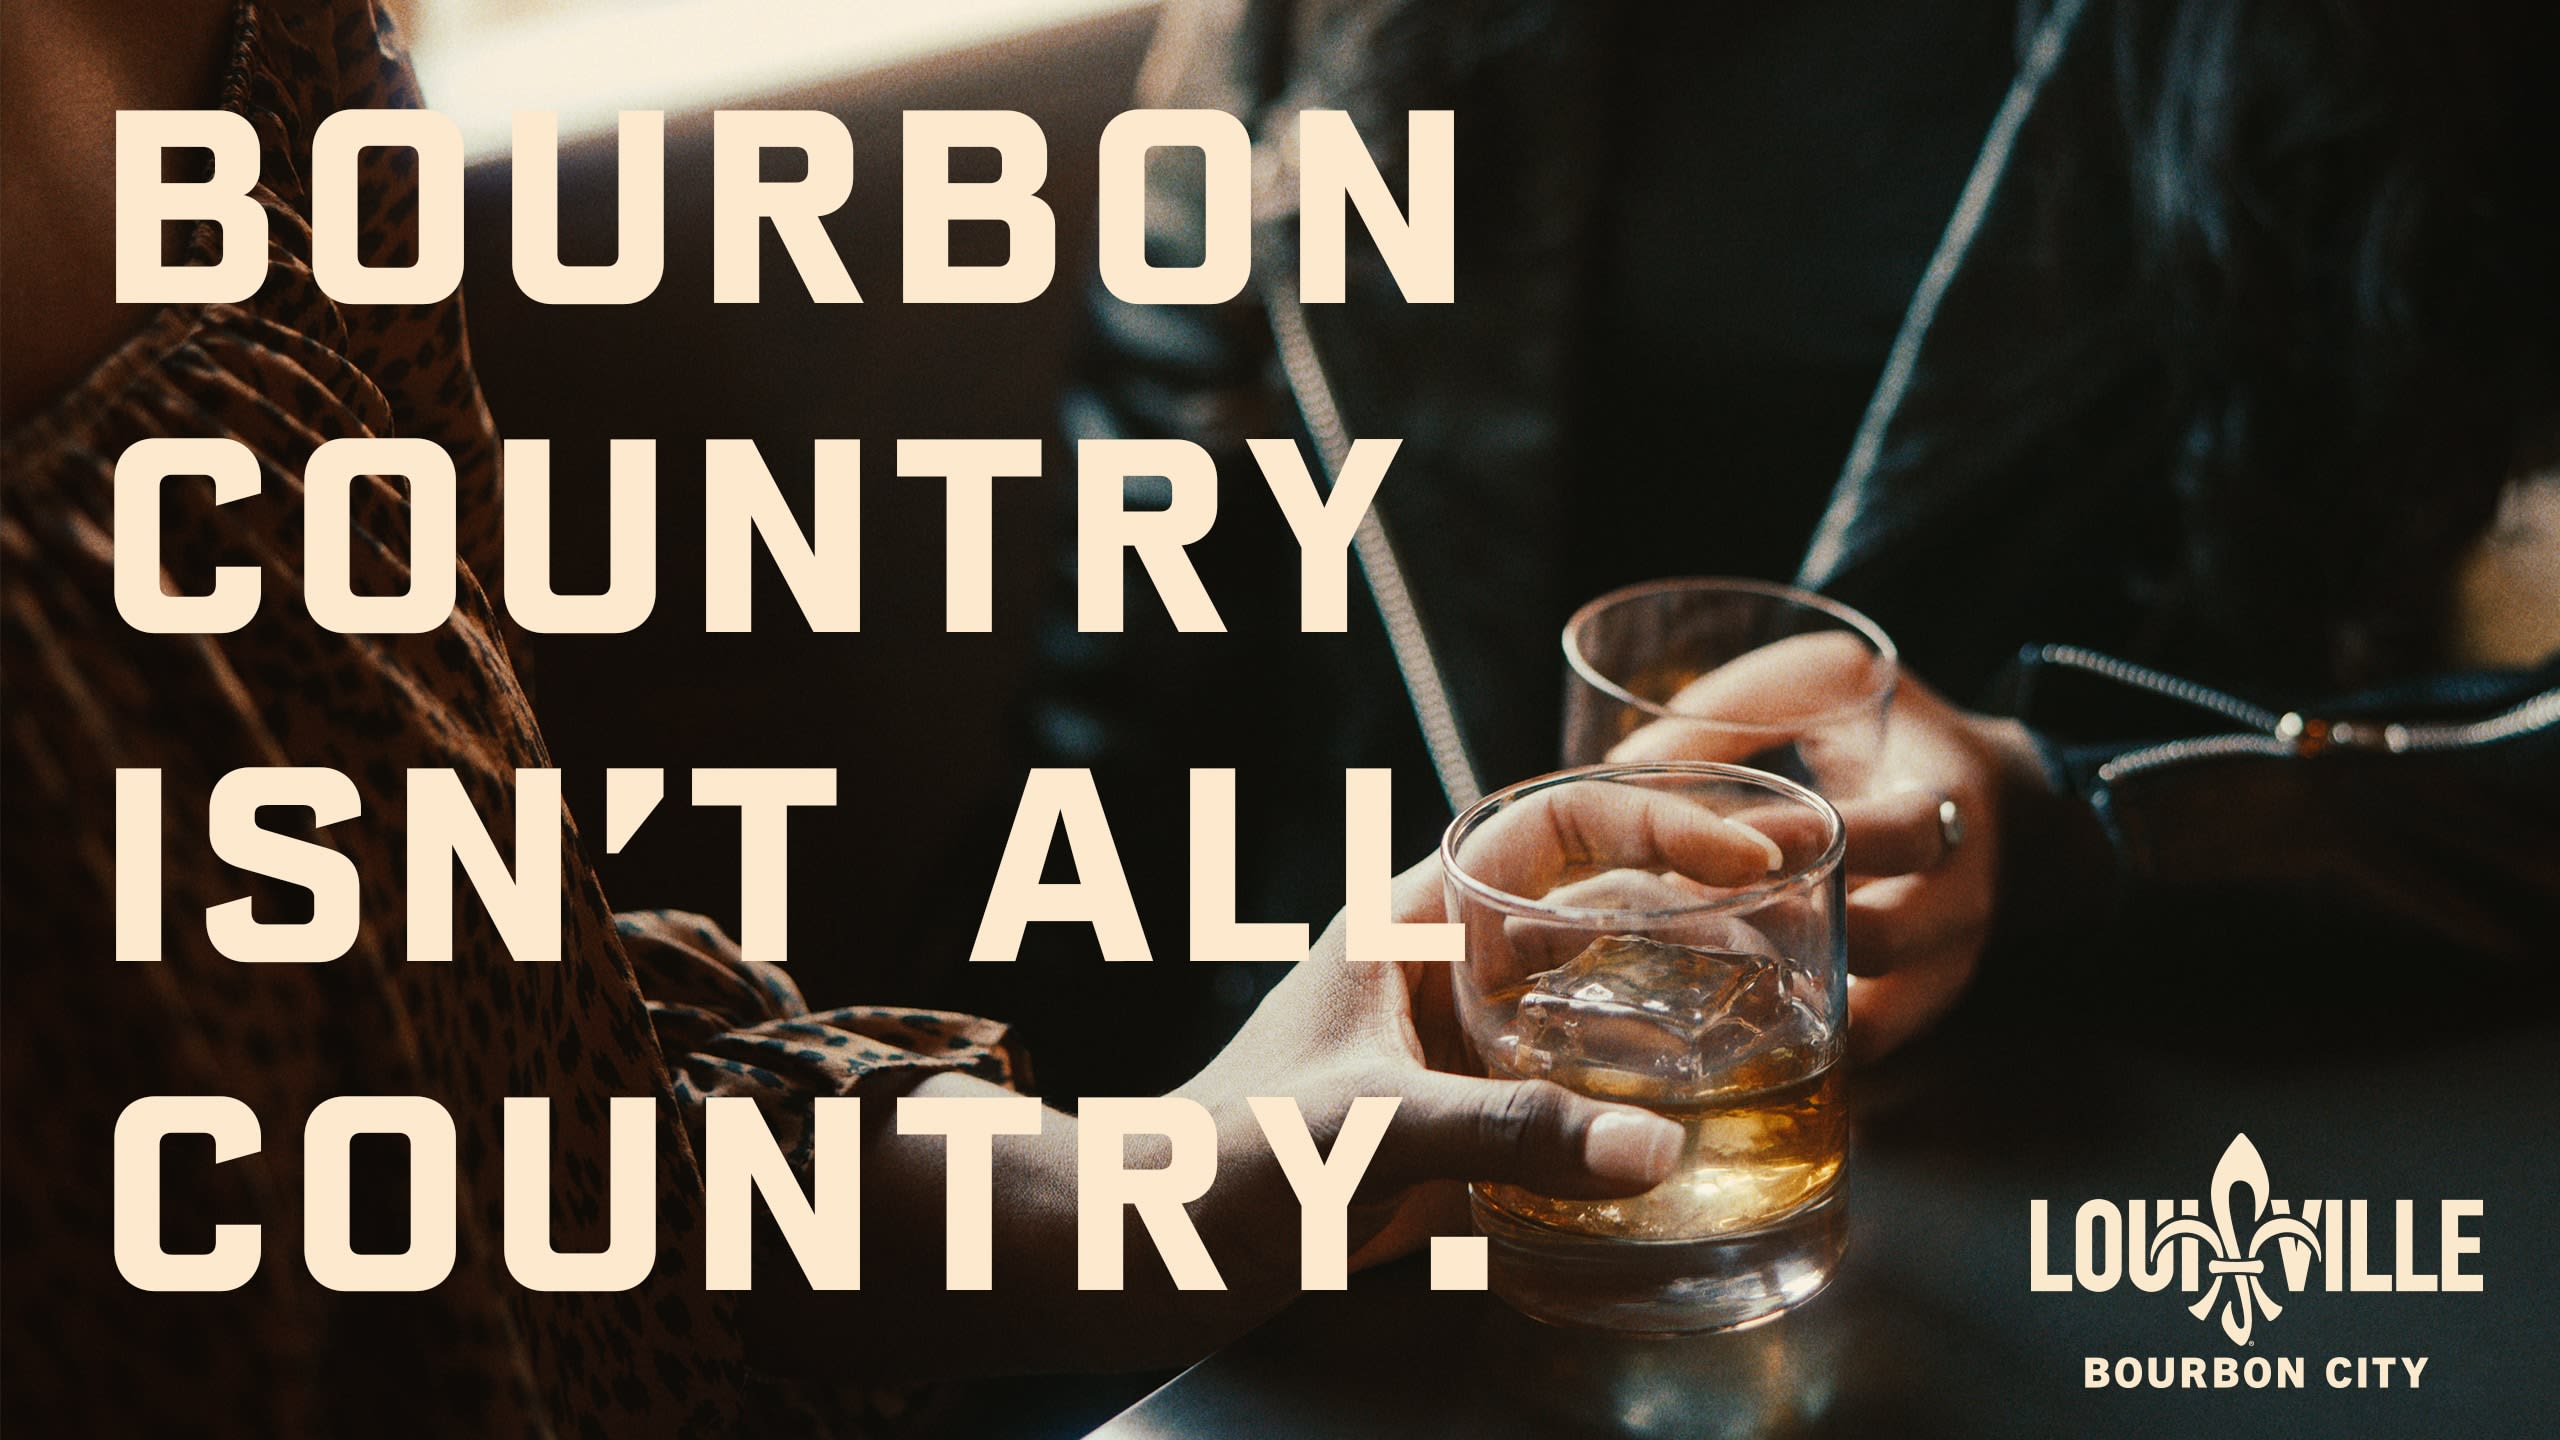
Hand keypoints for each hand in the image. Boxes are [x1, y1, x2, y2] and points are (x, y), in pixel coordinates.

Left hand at [1170, 777, 1786, 1298]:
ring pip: (1596, 991)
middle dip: (1704, 888)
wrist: (1145, 1254)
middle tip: (1817, 881)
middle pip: (1597, 899)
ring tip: (1797, 994)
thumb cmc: (1221, 1163)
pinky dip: (1643, 1087)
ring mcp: (1457, 1049)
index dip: (1660, 822)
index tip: (1751, 851)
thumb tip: (1658, 1149)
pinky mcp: (1460, 1127)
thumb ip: (1505, 1133)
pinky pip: (1573, 1084)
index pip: (1555, 826)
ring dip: (1687, 987)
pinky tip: (1708, 1115)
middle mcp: (1445, 971)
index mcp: (1413, 923)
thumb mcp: (1365, 1128)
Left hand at [1607, 632, 2046, 1061]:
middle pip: (1878, 943)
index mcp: (1944, 808)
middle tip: (1680, 915)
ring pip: (1867, 1021)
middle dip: (1780, 932)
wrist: (1999, 808)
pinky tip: (1718, 1023)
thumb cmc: (1894, 730)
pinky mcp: (1918, 1017)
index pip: (1889, 836)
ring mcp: (1943, 970)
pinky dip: (1794, 1048)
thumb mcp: (1830, 679)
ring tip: (1686, 976)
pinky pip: (1857, 1056)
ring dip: (1779, 1008)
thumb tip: (1624, 768)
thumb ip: (1737, 707)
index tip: (1717, 836)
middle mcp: (1958, 901)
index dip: (1799, 840)